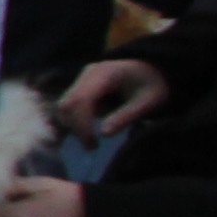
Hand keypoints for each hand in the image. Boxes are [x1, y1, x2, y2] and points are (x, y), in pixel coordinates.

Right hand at [56, 58, 171, 139]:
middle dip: (76, 127)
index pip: (81, 99)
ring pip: (64, 106)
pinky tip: (86, 133)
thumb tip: (103, 134)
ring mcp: (81, 80)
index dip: (82, 123)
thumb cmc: (152, 85)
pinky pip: (69, 106)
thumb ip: (126, 116)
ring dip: (73, 126)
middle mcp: (87, 74)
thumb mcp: (147, 102)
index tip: (93, 144)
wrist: (150, 70)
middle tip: (92, 146)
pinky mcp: (80, 88)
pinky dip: (74, 122)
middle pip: (68, 103)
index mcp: (105, 73)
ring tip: (91, 140)